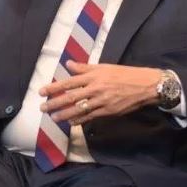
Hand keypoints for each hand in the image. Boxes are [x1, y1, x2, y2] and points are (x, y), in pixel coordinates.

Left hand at [39, 61, 160, 124]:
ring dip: (64, 114)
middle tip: (43, 108)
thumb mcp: (104, 67)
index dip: (54, 87)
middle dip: (55, 103)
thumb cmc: (123, 74)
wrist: (144, 85)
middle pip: (70, 97)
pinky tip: (71, 122)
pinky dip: (79, 120)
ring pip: (79, 109)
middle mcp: (95, 88)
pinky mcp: (108, 111)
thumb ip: (85, 68)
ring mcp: (101, 101)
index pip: (69, 82)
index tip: (42, 91)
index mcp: (93, 76)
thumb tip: (68, 64)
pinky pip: (90, 117)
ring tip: (54, 118)